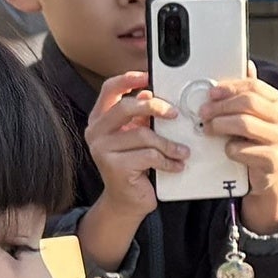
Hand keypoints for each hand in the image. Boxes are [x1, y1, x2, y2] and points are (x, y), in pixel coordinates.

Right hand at [78, 73, 181, 267]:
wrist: (127, 201)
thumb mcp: (137, 137)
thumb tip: (149, 94)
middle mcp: (96, 132)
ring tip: (181, 151)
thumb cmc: (134, 165)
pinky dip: (168, 160)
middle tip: (175, 114)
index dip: (129, 79)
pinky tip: (176, 165)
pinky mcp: (115, 167)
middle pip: (126, 107)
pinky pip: (149, 156)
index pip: (109, 89)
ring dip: (168, 143)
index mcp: (100, 119)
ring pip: (143, 135)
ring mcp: (102, 150)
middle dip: (155, 108)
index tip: (149, 77)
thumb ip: (140, 117)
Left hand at [200, 72, 277, 233]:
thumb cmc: (257, 141)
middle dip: (220, 106)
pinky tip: (226, 149)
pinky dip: (229, 148)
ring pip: (244, 124)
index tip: (211, 93)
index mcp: (275, 102)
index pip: (253, 86)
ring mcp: (277, 139)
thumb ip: (248, 92)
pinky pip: (242, 149)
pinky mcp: (270, 160)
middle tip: (204, 113)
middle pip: (248, 102)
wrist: (269, 175)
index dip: (229, 87)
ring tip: (209, 129)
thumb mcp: (254, 114)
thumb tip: (247, 64)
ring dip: (220, 125)